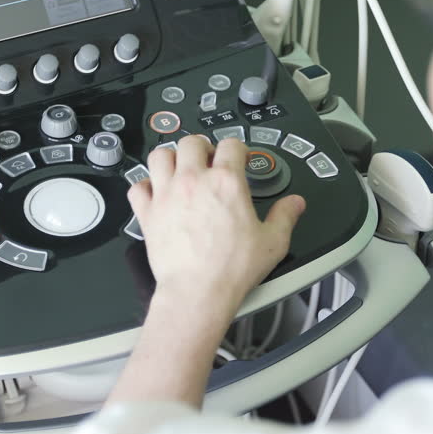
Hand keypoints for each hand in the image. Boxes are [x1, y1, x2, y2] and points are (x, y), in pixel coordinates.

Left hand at [128, 136, 305, 317]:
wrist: (198, 292)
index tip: (239, 160)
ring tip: (180, 169)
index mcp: (226, 182)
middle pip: (191, 142)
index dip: (238, 149)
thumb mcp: (272, 242)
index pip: (231, 144)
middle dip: (202, 147)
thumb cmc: (231, 269)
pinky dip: (145, 186)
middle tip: (208, 160)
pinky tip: (155, 193)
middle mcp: (194, 181)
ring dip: (170, 158)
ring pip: (160, 155)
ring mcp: (167, 194)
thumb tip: (295, 203)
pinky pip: (137, 187)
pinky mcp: (148, 213)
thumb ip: (284, 216)